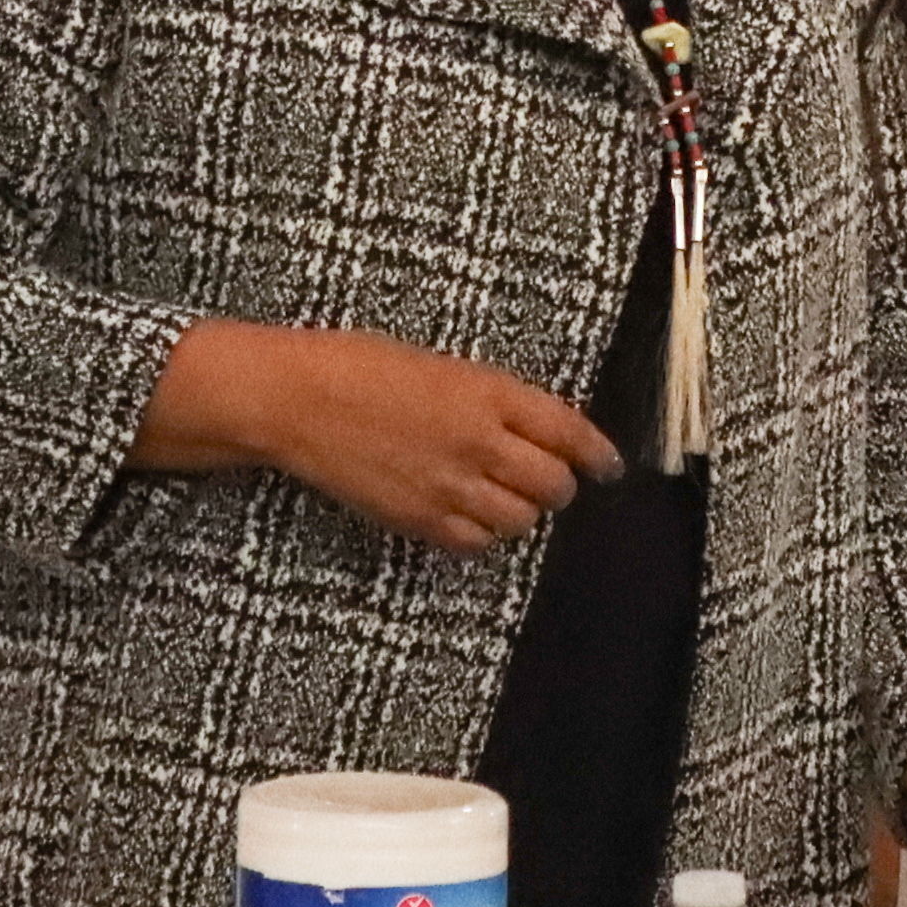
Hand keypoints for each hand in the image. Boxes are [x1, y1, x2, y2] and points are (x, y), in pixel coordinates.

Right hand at [139, 319, 612, 551]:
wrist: (297, 400)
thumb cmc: (358, 365)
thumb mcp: (440, 364)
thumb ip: (491, 398)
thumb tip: (532, 427)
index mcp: (489, 392)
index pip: (569, 432)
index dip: (597, 454)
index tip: (609, 465)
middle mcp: (480, 442)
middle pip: (554, 485)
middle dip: (558, 484)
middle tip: (547, 478)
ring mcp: (451, 486)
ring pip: (521, 520)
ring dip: (521, 510)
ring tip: (499, 494)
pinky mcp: (420, 519)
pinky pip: (476, 543)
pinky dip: (483, 534)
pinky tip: (468, 514)